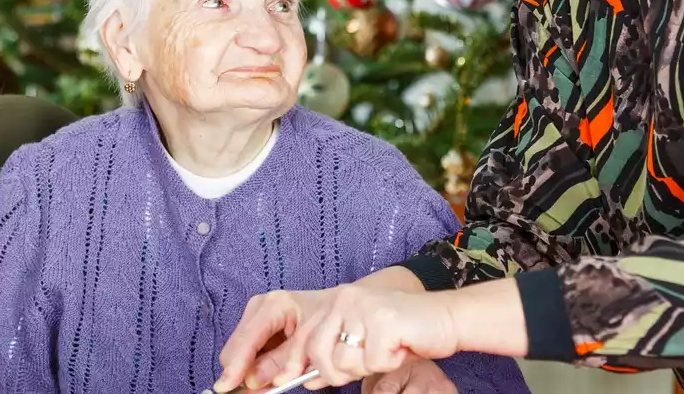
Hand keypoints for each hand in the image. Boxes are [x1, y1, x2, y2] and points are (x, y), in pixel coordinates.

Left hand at [215, 285, 459, 390]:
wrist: (445, 318)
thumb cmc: (399, 336)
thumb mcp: (354, 345)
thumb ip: (321, 356)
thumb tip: (285, 378)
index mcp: (331, 303)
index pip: (293, 337)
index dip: (270, 363)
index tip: (238, 386)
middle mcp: (342, 299)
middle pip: (316, 355)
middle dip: (335, 373)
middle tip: (362, 364)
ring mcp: (363, 307)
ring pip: (342, 363)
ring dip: (364, 367)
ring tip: (384, 351)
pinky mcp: (385, 320)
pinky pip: (372, 363)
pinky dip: (387, 363)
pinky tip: (398, 348)